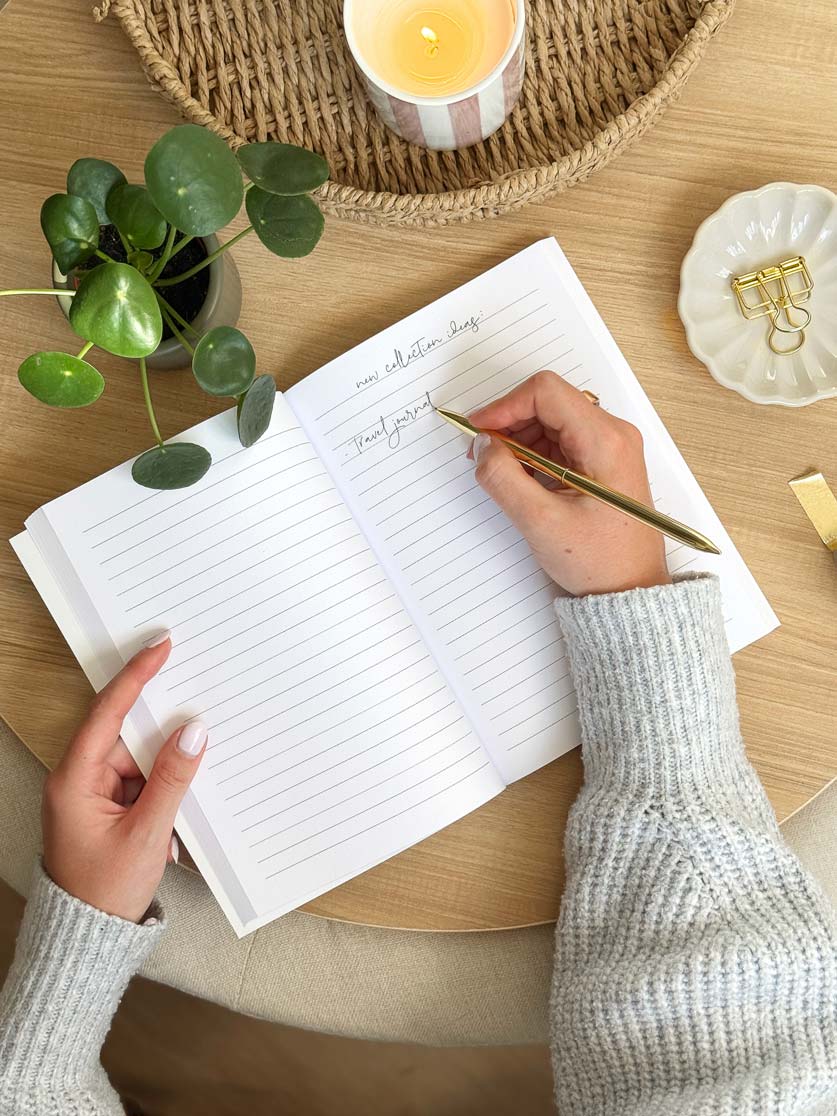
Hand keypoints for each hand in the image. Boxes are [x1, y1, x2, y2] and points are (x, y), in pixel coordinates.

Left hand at [42, 636, 206, 922]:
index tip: (160, 646)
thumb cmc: (104, 892)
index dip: (136, 676)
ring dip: (166, 759)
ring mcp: (93, 793)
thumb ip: (173, 778)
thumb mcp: (147, 833)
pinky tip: (184, 785)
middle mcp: (78, 779)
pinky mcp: (108, 807)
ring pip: (138, 755)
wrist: (88, 939)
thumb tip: (194, 732)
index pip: (107, 712)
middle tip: (192, 685)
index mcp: (74, 779)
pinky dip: (163, 778)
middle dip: (160, 719)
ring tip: (191, 758)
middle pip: (125, 730)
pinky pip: (141, 777)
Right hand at [469, 371, 670, 595]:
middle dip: (510, 424)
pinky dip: (535, 453)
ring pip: (551, 420)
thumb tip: (482, 447)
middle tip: (484, 455)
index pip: (546, 392)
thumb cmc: (600, 562)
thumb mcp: (541, 522)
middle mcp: (613, 434)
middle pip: (548, 402)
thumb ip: (503, 478)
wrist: (632, 589)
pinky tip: (524, 480)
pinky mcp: (603, 461)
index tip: (479, 431)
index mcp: (605, 441)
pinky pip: (561, 440)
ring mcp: (610, 447)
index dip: (504, 406)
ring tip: (504, 474)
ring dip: (520, 440)